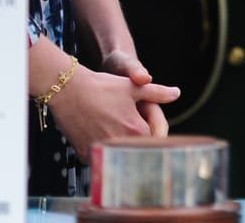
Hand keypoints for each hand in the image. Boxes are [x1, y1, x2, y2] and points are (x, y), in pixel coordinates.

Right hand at [50, 65, 180, 156]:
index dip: (155, 129)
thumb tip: (176, 94)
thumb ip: (157, 93)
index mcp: (136, 130)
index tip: (148, 122)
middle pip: (139, 150)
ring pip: (120, 156)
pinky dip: (105, 152)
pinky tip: (103, 137)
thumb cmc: (100, 87)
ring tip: (118, 132)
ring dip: (123, 148)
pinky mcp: (86, 155)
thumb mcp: (133, 87)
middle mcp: (120, 144)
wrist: (68, 90)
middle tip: (134, 126)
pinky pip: (101, 159)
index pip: (155, 139)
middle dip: (141, 140)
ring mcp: (102, 151)